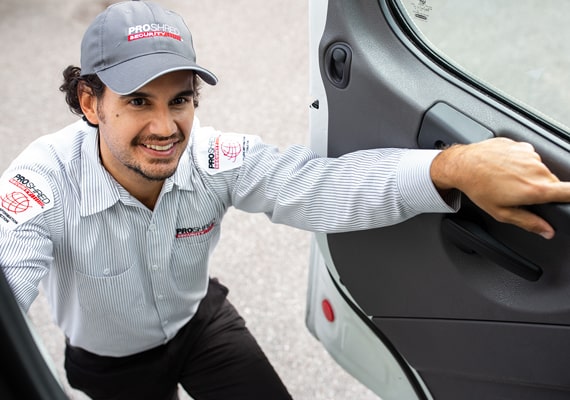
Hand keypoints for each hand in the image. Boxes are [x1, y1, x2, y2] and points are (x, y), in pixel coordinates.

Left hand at [430, 137, 569, 238]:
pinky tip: (504, 168)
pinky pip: (529, 158)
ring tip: (507, 180)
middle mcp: (537, 169)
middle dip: (540, 190)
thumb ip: (529, 222)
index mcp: (535, 189)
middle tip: (518, 194)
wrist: (463, 164)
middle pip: (552, 183)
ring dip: (529, 176)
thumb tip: (547, 231)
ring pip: (539, 170)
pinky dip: (521, 163)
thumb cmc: (479, 188)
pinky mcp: (523, 146)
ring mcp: (530, 155)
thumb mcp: (502, 212)